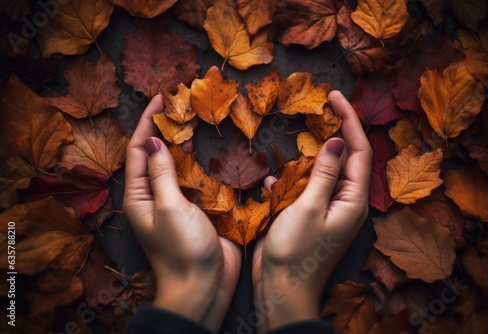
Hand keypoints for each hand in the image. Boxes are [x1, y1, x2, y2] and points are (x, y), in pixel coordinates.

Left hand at [123, 95, 240, 331]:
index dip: (148, 122)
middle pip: (158, 154)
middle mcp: (156, 196)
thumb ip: (161, 173)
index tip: (161, 98)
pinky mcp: (201, 209)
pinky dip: (208, 164)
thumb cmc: (182, 250)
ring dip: (189, 143)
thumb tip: (152, 141)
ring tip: (200, 118)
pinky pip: (202, 180)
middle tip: (184, 103)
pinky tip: (220, 149)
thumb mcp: (168, 208)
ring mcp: (180, 202)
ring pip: (182, 165)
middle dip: (168, 128)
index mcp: (140, 195)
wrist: (205, 287)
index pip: (137, 150)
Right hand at [252, 90, 371, 330]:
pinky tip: (272, 182)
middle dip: (334, 132)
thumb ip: (324, 174)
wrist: (281, 289)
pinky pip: (303, 190)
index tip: (335, 95)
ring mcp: (326, 209)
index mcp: (353, 200)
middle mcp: (345, 202)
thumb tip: (336, 141)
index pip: (359, 150)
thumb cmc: (297, 252)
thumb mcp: (310, 208)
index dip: (349, 120)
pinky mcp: (308, 217)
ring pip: (322, 172)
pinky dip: (290, 182)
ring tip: (295, 142)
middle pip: (345, 158)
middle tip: (319, 108)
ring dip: (309, 158)